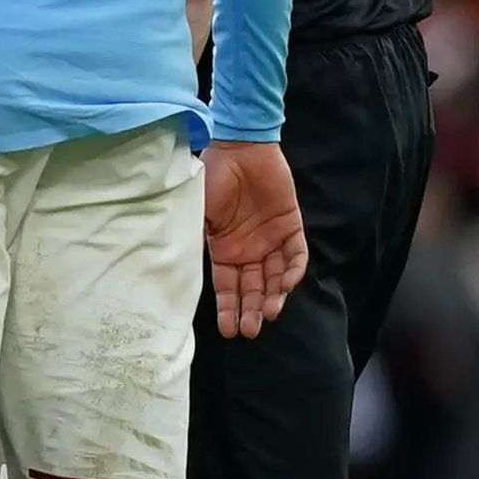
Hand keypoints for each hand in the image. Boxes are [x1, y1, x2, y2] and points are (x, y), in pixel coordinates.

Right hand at [204, 137, 308, 339]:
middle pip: (252, 288)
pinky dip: (293, 270)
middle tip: (250, 330)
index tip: (228, 330)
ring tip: (270, 312)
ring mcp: (270, 240)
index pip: (227, 287)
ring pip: (275, 277)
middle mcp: (247, 250)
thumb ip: (195, 241)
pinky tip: (287, 284)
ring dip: (273, 295)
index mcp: (223, 249)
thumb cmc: (211, 178)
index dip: (228, 308)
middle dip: (251, 310)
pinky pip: (296, 255)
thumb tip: (181, 274)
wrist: (239, 148)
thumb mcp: (195, 213)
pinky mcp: (291, 227)